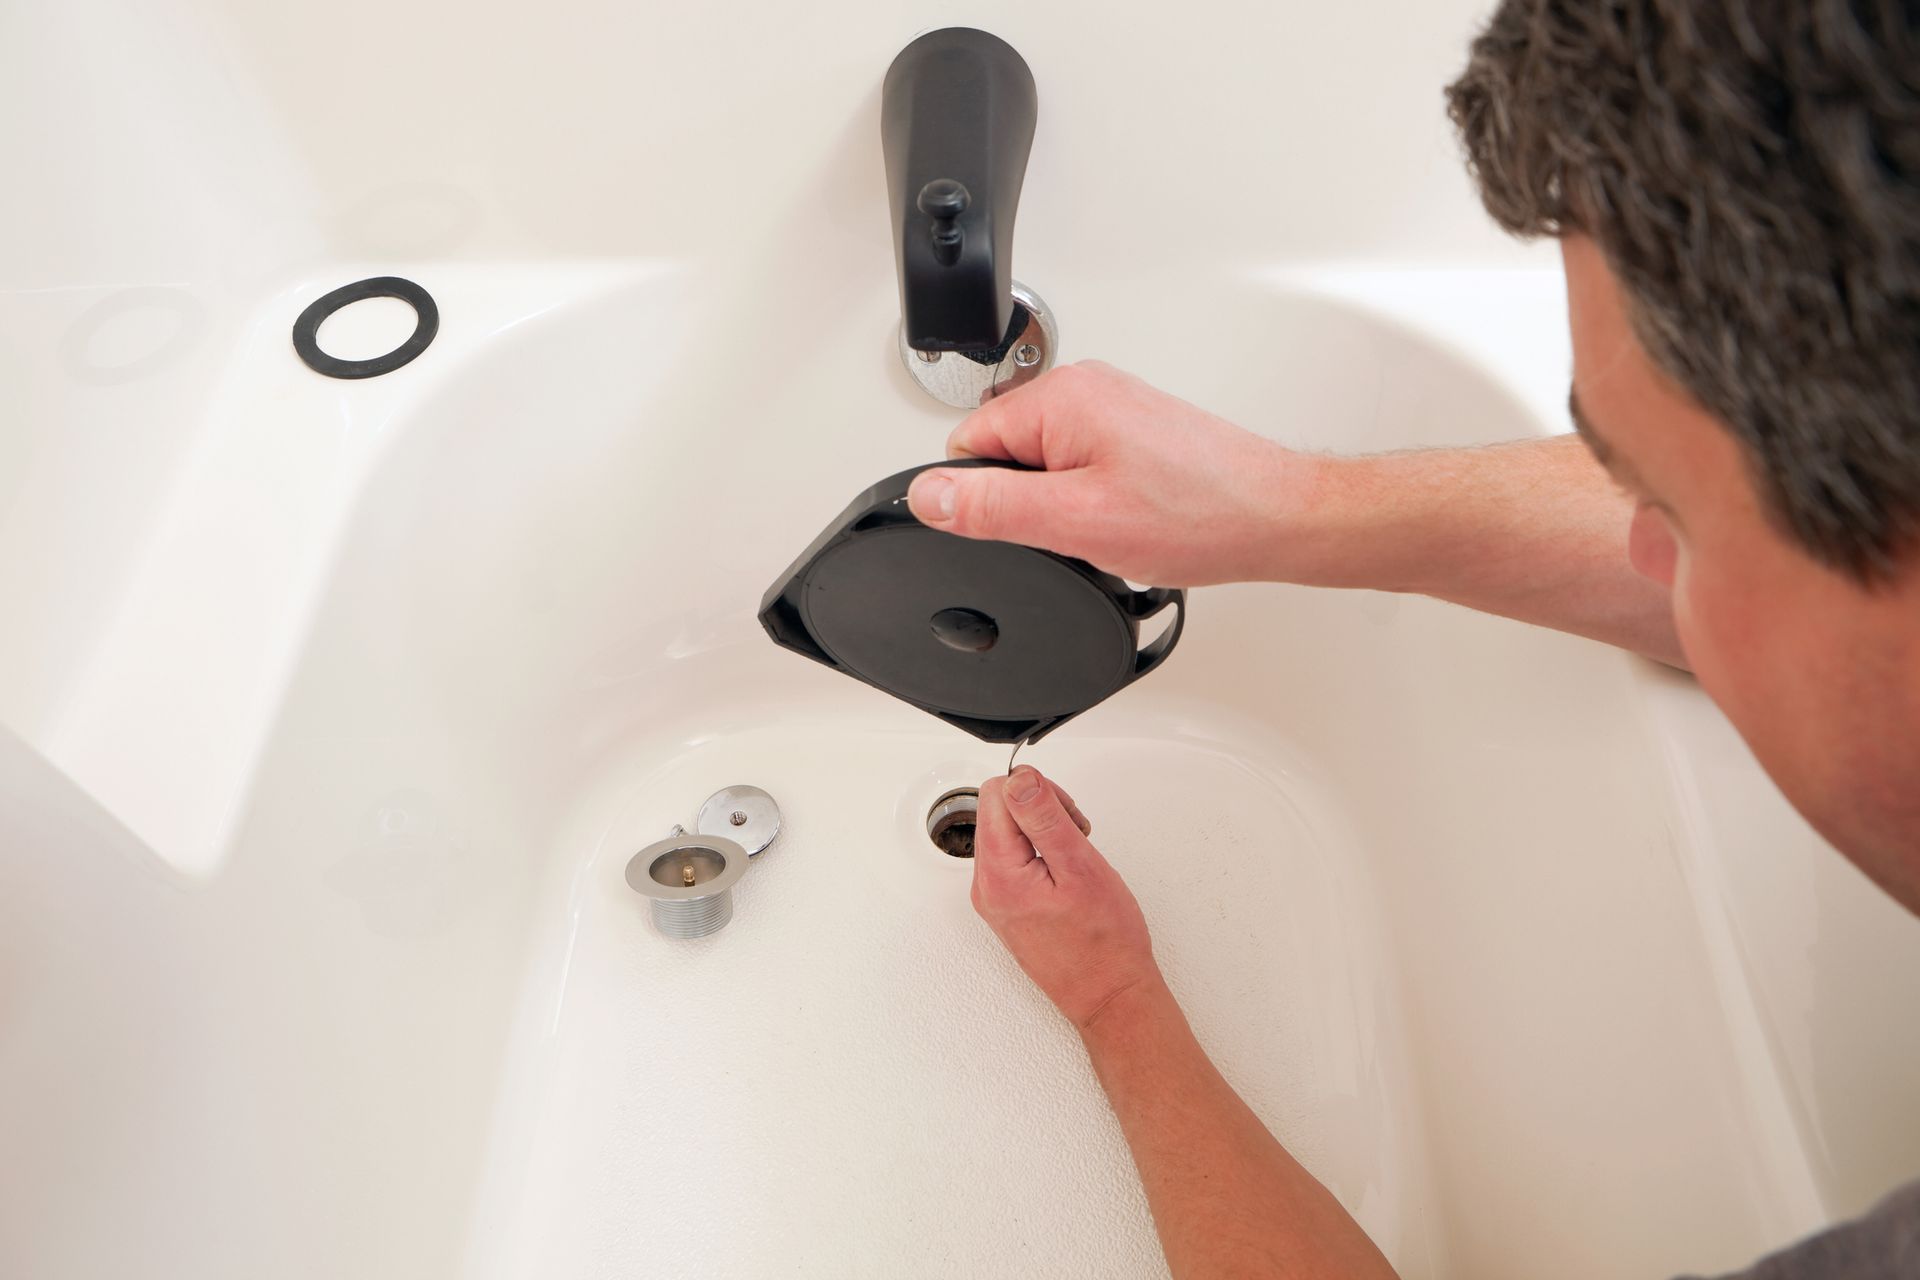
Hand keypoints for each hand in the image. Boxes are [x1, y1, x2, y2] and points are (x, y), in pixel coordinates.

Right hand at [905, 360, 1302, 586]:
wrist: (1275, 519)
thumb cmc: (1198, 513)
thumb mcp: (1075, 521)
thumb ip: (992, 507)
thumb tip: (929, 495)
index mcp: (1061, 397)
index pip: (968, 446)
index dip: (986, 500)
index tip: (1028, 525)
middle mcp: (1086, 389)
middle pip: (1005, 455)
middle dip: (1028, 502)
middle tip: (1081, 528)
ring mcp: (1112, 408)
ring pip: (1044, 466)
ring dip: (1065, 505)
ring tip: (1115, 523)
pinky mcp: (1134, 431)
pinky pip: (1080, 468)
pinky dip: (1095, 501)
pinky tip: (1132, 518)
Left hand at [971, 766, 1159, 1030]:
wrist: (1110, 995)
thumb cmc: (1104, 944)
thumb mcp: (1080, 867)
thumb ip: (1045, 817)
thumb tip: (1020, 778)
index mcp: (998, 874)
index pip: (997, 793)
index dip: (1038, 792)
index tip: (1067, 816)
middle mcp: (987, 887)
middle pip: (999, 810)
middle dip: (1041, 811)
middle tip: (1076, 837)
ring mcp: (995, 899)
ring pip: (1009, 833)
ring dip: (1044, 833)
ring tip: (1074, 860)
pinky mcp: (1008, 907)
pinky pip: (1016, 859)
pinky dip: (1043, 855)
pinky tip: (1067, 874)